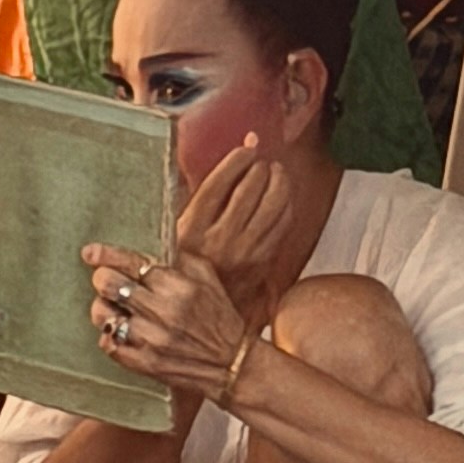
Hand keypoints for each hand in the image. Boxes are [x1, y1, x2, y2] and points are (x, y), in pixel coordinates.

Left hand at [82, 239, 250, 403]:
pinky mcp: (145, 363)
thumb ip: (177, 258)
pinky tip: (121, 331)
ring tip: (114, 308)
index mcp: (177, 285)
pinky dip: (109, 336)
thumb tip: (146, 244)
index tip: (90, 252)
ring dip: (103, 308)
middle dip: (102, 278)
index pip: (130, 262)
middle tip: (106, 281)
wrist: (232, 363)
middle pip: (108, 284)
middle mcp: (162, 311)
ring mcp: (151, 339)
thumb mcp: (206, 277)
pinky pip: (108, 344)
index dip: (105, 255)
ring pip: (102, 315)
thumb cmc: (218, 315)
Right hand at [177, 135, 294, 328]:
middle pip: (249, 191)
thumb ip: (195, 201)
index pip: (217, 186)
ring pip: (273, 205)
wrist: (203, 314)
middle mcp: (220, 241)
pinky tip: (282, 195)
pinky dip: (286, 203)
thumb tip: (218, 167)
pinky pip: (283, 223)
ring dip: (278, 181)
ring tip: (275, 171)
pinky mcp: (264, 261)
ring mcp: (245, 252)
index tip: (245, 148)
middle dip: (260, 168)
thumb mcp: (177, 234)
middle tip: (261, 160)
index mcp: (190, 231)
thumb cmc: (186, 266)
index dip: (235, 161)